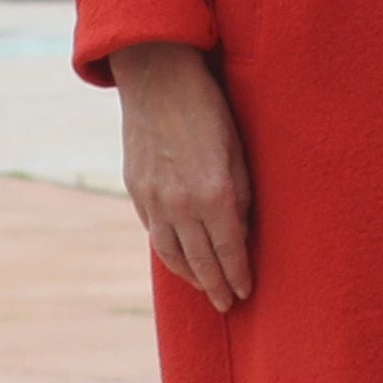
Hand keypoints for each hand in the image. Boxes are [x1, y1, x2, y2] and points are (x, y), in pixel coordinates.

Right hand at [114, 42, 253, 311]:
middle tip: (229, 305)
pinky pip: (154, 234)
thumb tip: (241, 230)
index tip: (247, 292)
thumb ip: (241, 194)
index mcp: (214, 194)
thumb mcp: (238, 149)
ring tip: (206, 289)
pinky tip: (179, 259)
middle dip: (216, 286)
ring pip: (172, 254)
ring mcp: (154, 201)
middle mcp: (181, 205)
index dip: (238, 274)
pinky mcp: (136, 191)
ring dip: (191, 276)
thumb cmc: (210, 108)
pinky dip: (169, 253)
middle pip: (200, 261)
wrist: (157, 78)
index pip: (229, 250)